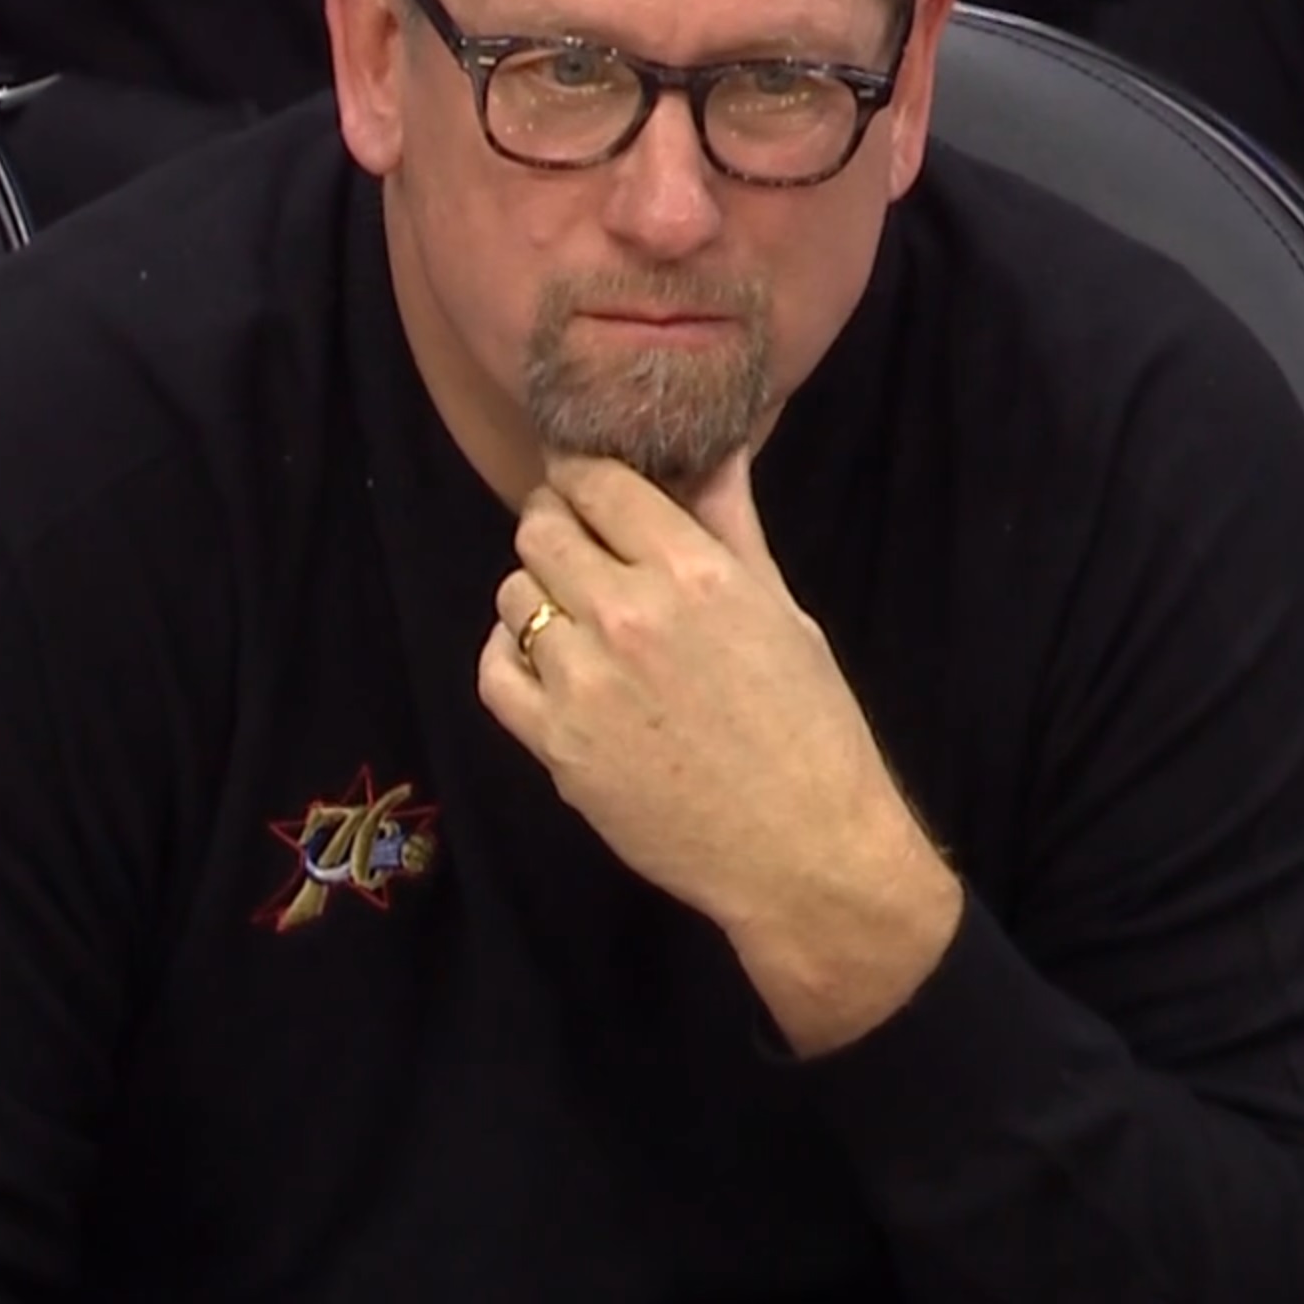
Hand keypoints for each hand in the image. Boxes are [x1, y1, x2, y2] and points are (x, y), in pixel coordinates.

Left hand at [477, 454, 960, 1051]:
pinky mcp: (554, 743)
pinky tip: (545, 663)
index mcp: (693, 571)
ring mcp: (582, 680)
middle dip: (555, 526)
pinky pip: (493, 671)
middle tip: (577, 547)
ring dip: (537, 595)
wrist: (805, 853)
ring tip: (575, 617)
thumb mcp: (782, 610)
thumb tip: (717, 449)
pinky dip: (510, 656)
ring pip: (513, 594)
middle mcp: (628, 614)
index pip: (596, 480)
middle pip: (540, 529)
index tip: (585, 485)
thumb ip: (732, 525)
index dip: (582, 474)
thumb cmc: (810, 728)